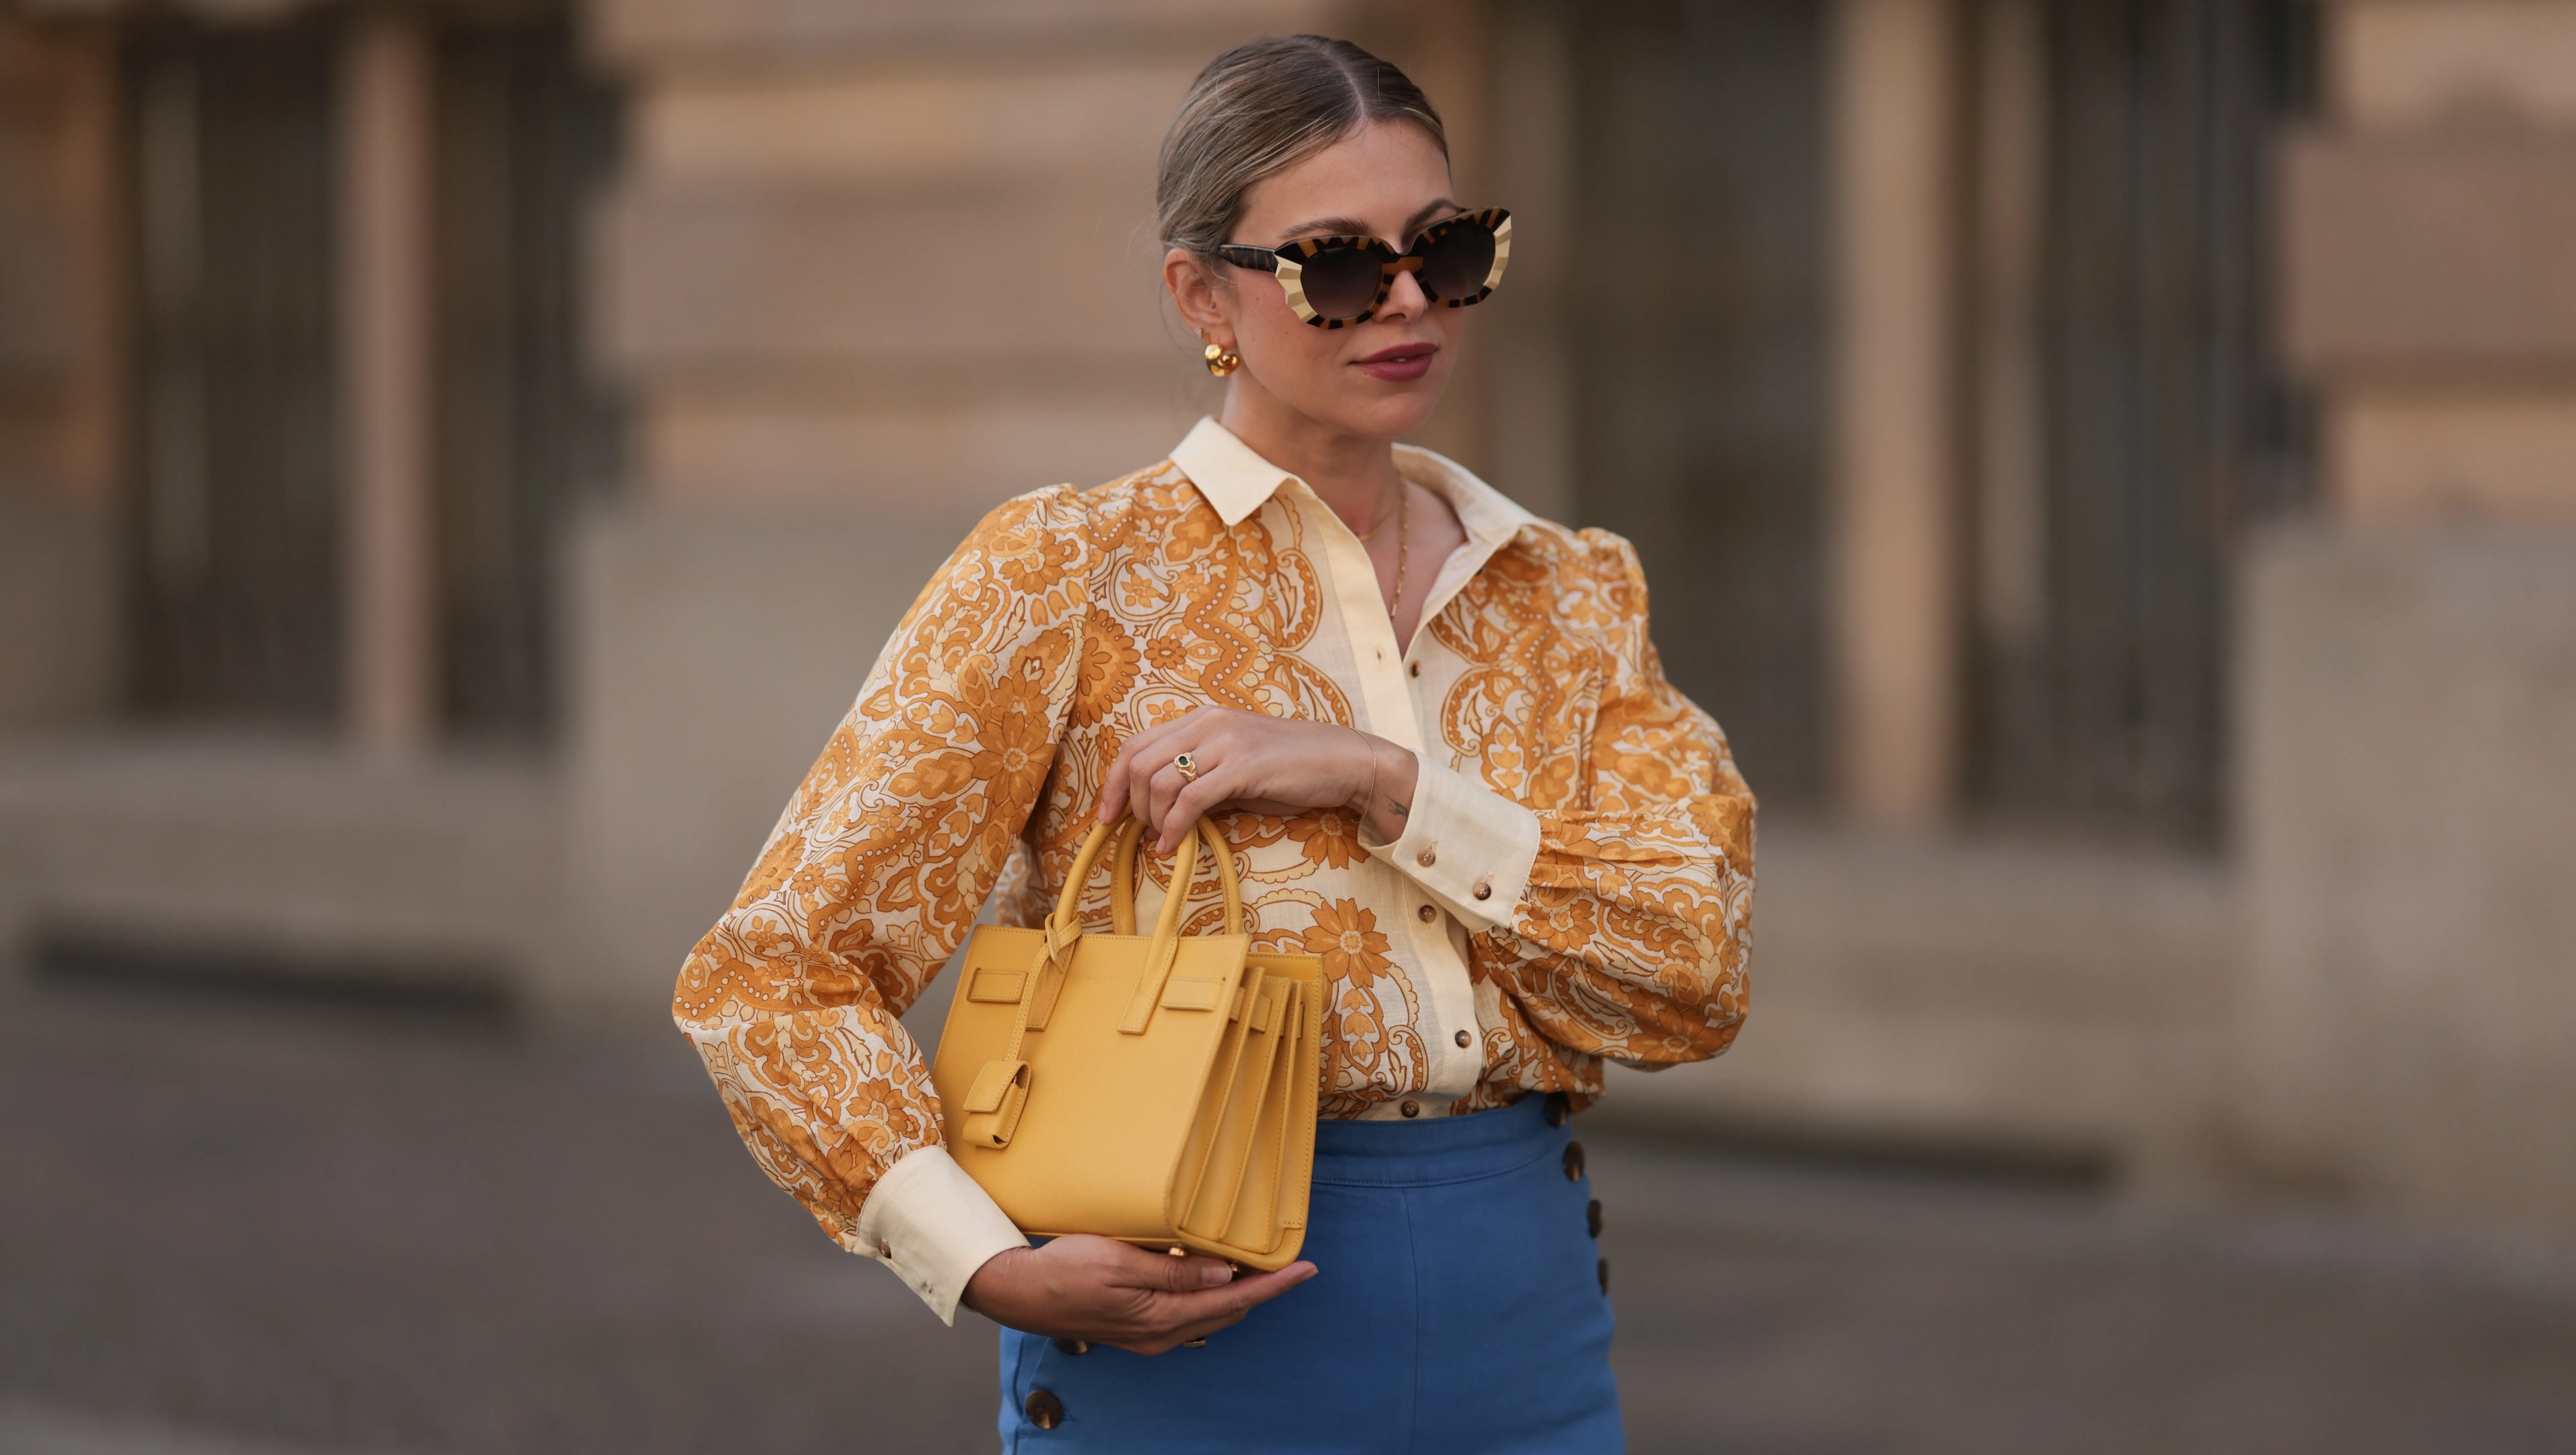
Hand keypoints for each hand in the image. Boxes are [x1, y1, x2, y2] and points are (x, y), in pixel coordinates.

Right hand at [960, 1236, 1317, 1354]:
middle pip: (1228, 1310)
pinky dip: (1207, 1292)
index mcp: (1162, 1318)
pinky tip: (1209, 1271)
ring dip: (1235, 1290)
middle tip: (1289, 1260)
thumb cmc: (1065, 1271)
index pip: (1234, 1300)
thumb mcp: (1121, 1262)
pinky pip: (1187, 1311)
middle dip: (1262, 1287)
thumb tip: (1223, 1274)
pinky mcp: (1138, 1326)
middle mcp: (1162, 1333)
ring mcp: (1150, 1334)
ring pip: (1209, 1312)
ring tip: (1257, 1263)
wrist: (1020, 1292)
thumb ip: (1174, 1271)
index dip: (1274, 1284)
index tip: (1306, 1268)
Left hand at [1098, 707, 1418, 851]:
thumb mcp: (1237, 769)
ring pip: (1160, 780)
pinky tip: (1174, 845)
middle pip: (1139, 761)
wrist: (1344, 762)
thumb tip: (1163, 813)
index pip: (1136, 743)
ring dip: (1152, 817)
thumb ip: (1201, 781)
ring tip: (1162, 839)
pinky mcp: (1243, 767)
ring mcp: (1226, 743)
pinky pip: (1190, 799)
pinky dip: (1173, 828)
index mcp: (1203, 719)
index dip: (1114, 782)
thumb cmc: (1293, 769)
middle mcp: (1209, 724)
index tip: (1108, 816)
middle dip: (1130, 804)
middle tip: (1139, 832)